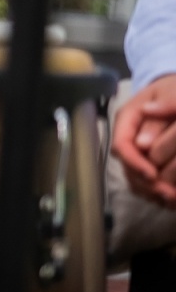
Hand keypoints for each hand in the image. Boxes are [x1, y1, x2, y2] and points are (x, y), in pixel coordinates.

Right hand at [112, 73, 175, 206]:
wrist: (175, 93)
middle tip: (169, 195)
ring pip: (134, 177)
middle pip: (126, 166)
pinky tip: (172, 198)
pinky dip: (156, 192)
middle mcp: (127, 136)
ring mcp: (136, 150)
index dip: (134, 163)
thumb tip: (141, 143)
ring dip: (151, 192)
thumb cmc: (172, 91)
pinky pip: (144, 181)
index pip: (121, 145)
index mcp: (127, 119)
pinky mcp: (145, 160)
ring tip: (172, 200)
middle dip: (146, 183)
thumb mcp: (170, 95)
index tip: (153, 176)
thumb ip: (160, 113)